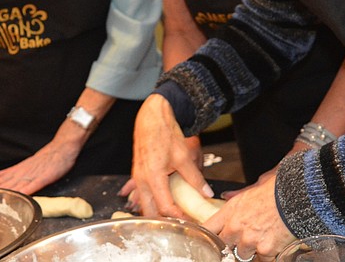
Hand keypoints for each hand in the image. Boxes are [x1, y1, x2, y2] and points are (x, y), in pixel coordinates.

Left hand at [0, 133, 82, 194]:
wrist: (62, 147)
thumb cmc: (46, 157)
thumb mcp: (24, 163)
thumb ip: (9, 171)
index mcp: (18, 170)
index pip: (0, 181)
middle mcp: (23, 172)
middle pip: (6, 184)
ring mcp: (34, 174)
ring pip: (18, 185)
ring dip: (8, 193)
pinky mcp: (45, 177)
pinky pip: (34, 185)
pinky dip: (26, 190)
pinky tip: (20, 196)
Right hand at [131, 94, 210, 218]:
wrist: (151, 118)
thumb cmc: (165, 133)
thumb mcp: (183, 156)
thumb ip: (195, 178)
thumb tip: (206, 193)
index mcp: (153, 177)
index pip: (165, 207)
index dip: (179, 217)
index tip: (190, 222)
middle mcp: (142, 181)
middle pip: (150, 212)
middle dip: (164, 221)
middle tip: (181, 224)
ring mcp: (138, 178)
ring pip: (145, 205)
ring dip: (157, 213)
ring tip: (175, 216)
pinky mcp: (138, 175)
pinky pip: (143, 195)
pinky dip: (153, 202)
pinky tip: (165, 202)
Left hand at [205, 173, 295, 260]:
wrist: (296, 195)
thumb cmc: (277, 188)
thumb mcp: (253, 187)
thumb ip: (237, 195)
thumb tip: (226, 195)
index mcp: (230, 211)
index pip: (208, 228)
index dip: (208, 235)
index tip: (210, 239)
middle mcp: (236, 228)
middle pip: (223, 246)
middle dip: (232, 244)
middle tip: (245, 237)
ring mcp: (249, 241)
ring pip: (243, 255)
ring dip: (251, 250)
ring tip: (263, 237)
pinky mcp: (265, 250)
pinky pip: (262, 259)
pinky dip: (268, 255)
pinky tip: (274, 243)